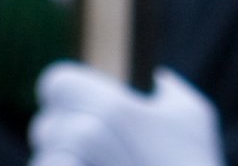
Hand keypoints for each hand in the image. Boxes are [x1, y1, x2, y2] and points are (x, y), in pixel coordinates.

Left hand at [29, 65, 221, 165]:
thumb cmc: (192, 165)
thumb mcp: (194, 118)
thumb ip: (169, 91)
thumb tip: (157, 80)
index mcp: (111, 108)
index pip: (57, 82)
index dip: (68, 93)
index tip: (80, 104)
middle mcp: (83, 137)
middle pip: (45, 125)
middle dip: (64, 134)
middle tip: (93, 146)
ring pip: (43, 159)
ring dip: (61, 163)